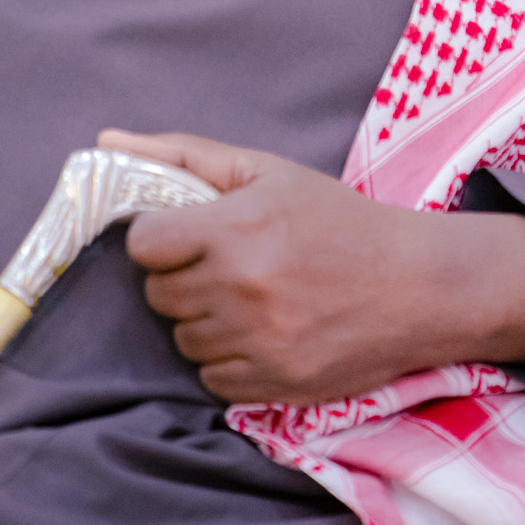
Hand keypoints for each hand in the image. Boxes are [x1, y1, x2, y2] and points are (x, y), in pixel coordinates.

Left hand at [97, 129, 524, 404]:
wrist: (417, 285)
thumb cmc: (339, 220)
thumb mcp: (269, 172)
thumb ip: (184, 155)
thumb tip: (106, 140)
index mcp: (238, 226)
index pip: (144, 245)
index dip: (161, 239)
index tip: (187, 236)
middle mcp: (242, 286)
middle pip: (160, 294)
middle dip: (185, 277)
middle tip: (232, 264)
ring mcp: (256, 340)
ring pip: (182, 338)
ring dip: (206, 319)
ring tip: (254, 298)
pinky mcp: (271, 384)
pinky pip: (211, 377)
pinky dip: (229, 358)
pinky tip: (266, 332)